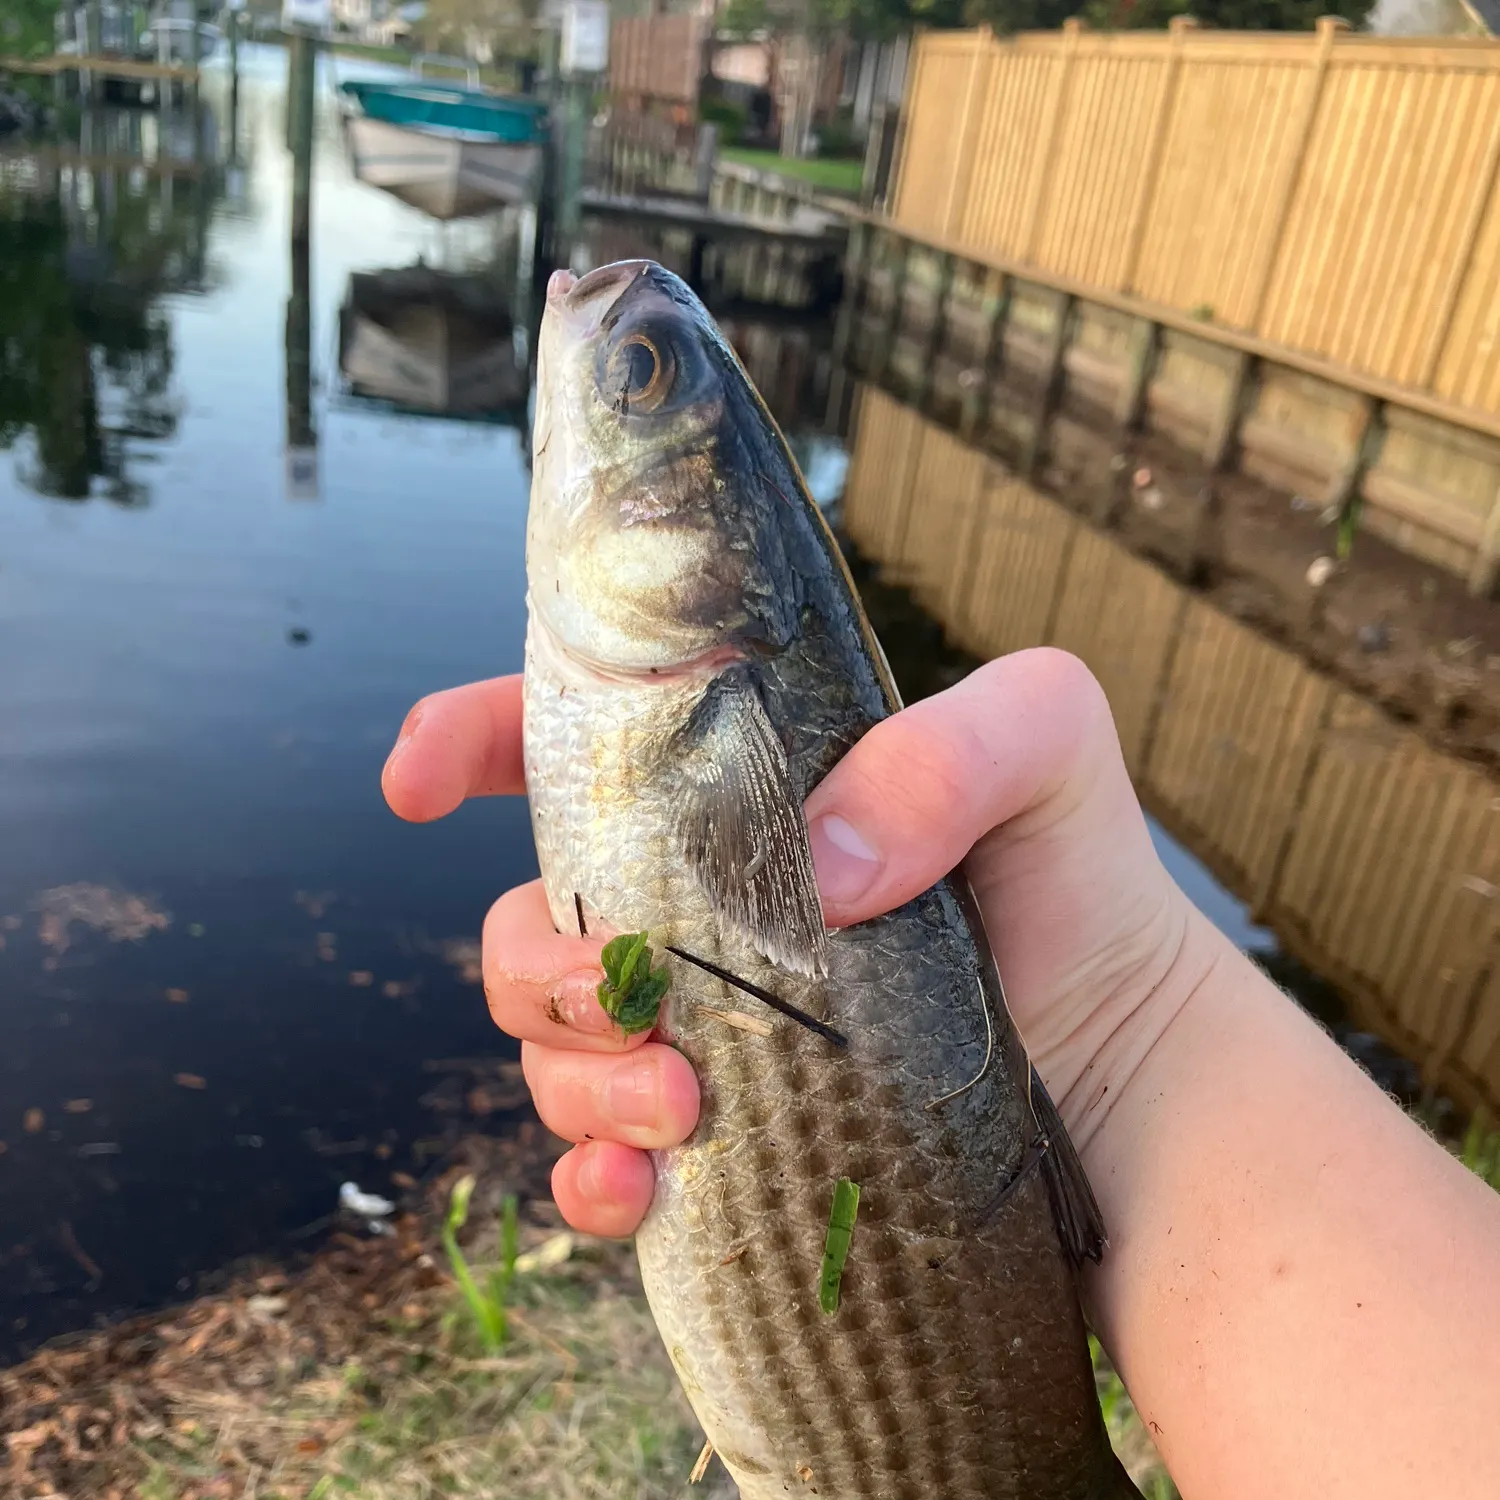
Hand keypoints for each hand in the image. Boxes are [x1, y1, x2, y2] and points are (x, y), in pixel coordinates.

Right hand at [381, 649, 1215, 1239]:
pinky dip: (591, 1177)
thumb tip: (822, 865)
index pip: (566, 742)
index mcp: (735, 794)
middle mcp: (697, 904)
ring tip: (685, 1103)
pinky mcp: (722, 1131)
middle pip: (528, 917)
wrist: (1122, 1068)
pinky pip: (598, 1159)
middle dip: (540, 963)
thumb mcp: (1047, 747)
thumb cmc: (1079, 887)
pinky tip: (641, 1188)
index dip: (465, 741)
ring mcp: (701, 1022)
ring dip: (576, 1075)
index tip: (416, 784)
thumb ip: (949, 748)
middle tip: (637, 1001)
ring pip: (550, 1041)